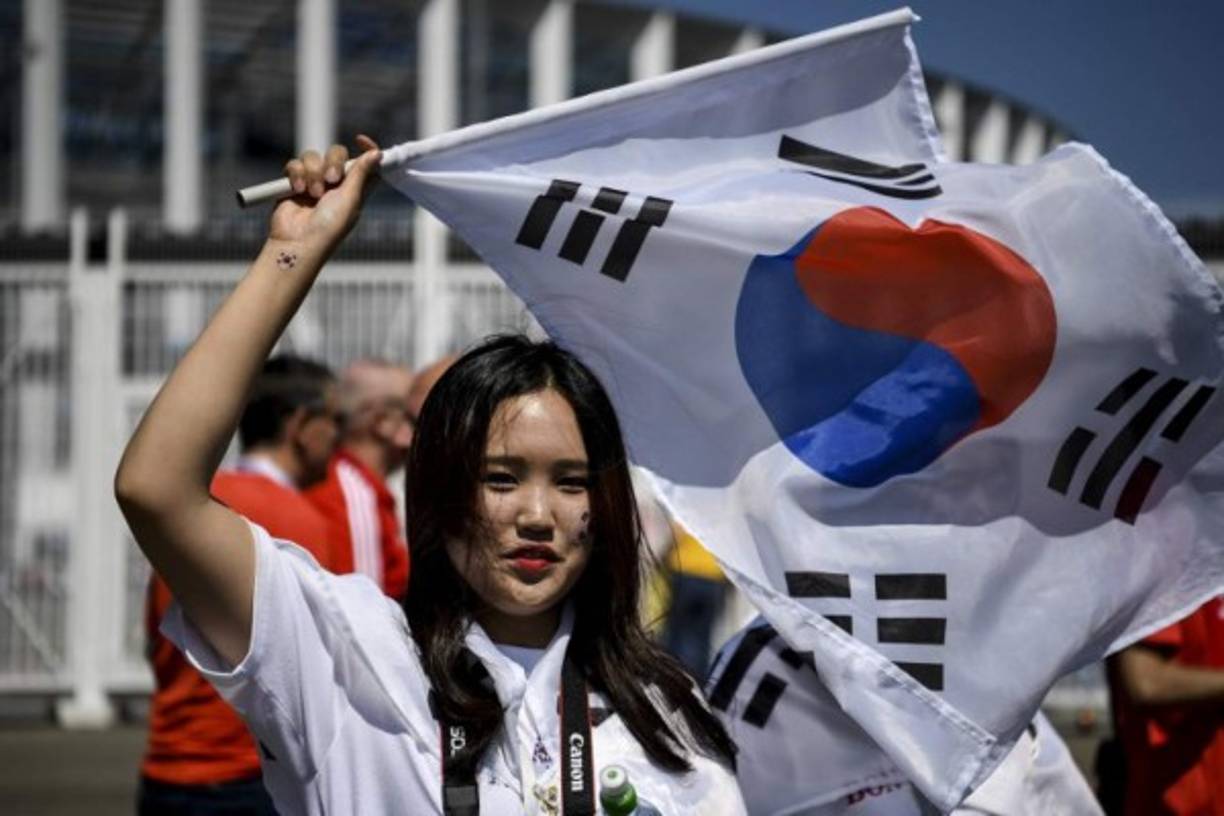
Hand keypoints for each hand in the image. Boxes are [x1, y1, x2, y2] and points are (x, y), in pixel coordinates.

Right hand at [271, 134, 381, 252]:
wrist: (298, 241)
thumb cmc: (329, 226)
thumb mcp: (351, 199)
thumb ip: (361, 174)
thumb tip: (378, 154)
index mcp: (355, 189)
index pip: (365, 163)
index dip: (366, 149)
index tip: (360, 139)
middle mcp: (336, 184)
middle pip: (337, 154)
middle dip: (333, 162)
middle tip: (331, 179)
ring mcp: (314, 182)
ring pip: (313, 157)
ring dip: (313, 172)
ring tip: (312, 193)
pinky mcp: (294, 183)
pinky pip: (295, 164)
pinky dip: (296, 175)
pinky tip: (297, 190)